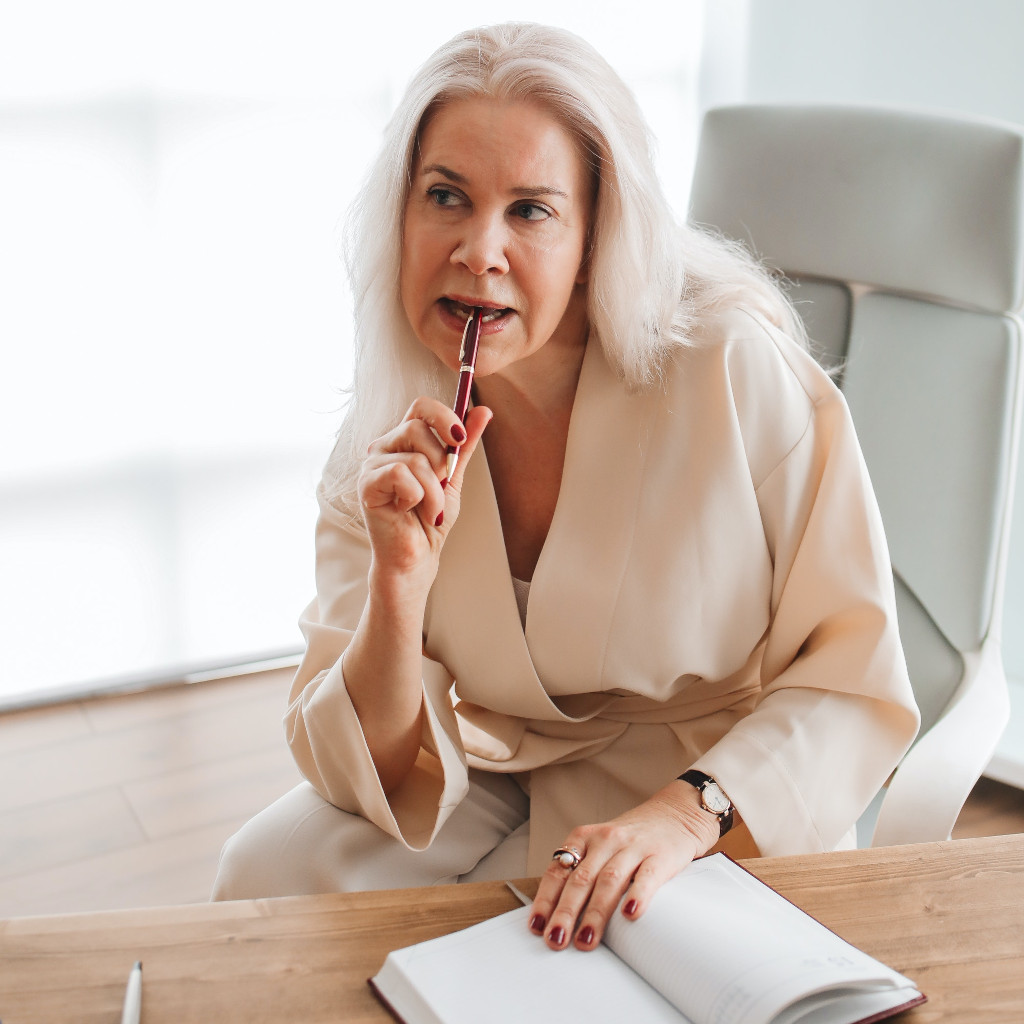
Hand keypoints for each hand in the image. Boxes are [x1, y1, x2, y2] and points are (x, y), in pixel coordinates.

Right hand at [358, 398, 491, 585]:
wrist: (417, 556)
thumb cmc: (430, 519)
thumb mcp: (454, 477)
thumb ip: (464, 445)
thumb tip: (483, 411)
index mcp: (404, 441)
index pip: (421, 406)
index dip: (444, 416)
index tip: (460, 438)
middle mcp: (385, 447)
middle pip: (417, 427)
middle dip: (441, 461)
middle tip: (442, 486)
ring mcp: (371, 465)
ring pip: (415, 459)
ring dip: (434, 490)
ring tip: (430, 509)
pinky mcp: (366, 485)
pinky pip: (400, 475)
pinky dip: (416, 497)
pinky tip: (408, 510)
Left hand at [528, 780, 720, 951]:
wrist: (674, 815)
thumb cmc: (629, 840)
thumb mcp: (599, 847)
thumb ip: (579, 872)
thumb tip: (553, 915)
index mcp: (583, 838)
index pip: (557, 871)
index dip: (545, 900)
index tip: (537, 926)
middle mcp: (605, 840)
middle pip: (580, 879)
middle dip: (565, 913)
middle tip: (556, 939)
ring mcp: (633, 847)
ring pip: (609, 881)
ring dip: (595, 913)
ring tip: (585, 940)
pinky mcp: (660, 856)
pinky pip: (646, 877)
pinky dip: (637, 895)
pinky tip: (630, 915)